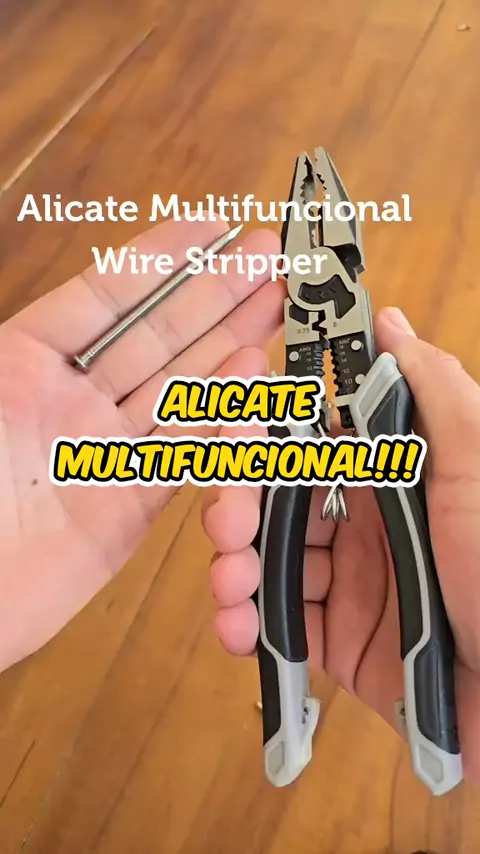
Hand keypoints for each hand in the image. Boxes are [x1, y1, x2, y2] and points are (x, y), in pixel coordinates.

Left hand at [0, 219, 283, 672]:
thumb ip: (23, 349)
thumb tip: (86, 292)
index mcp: (22, 362)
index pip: (107, 294)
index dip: (163, 256)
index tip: (214, 226)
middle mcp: (69, 400)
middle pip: (157, 334)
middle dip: (215, 290)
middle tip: (268, 255)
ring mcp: (103, 451)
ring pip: (180, 385)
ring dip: (230, 340)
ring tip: (275, 300)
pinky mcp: (128, 506)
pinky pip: (184, 450)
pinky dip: (222, 415)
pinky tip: (251, 374)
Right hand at [203, 307, 479, 783]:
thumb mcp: (477, 468)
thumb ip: (435, 391)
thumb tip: (388, 322)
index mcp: (390, 476)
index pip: (308, 443)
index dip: (265, 434)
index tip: (232, 428)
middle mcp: (362, 523)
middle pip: (273, 501)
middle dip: (236, 502)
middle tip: (226, 519)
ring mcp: (345, 584)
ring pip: (265, 559)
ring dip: (232, 562)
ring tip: (229, 580)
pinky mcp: (335, 642)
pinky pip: (276, 624)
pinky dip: (244, 622)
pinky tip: (237, 624)